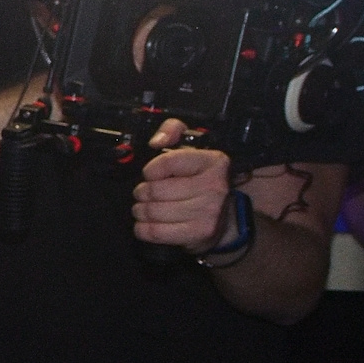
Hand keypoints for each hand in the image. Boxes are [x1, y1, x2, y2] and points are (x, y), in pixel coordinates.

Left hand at [133, 118, 235, 251]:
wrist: (223, 214)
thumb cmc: (198, 178)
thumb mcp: (190, 146)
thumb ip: (173, 130)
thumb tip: (157, 141)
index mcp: (213, 162)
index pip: (166, 163)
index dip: (150, 170)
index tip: (151, 174)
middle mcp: (214, 186)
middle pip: (155, 190)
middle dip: (142, 192)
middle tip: (144, 194)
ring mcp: (208, 211)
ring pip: (153, 211)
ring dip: (141, 211)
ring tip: (144, 208)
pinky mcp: (199, 232)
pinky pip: (156, 232)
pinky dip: (143, 229)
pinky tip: (145, 224)